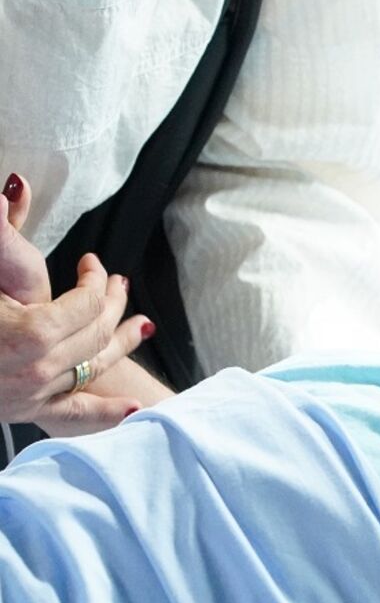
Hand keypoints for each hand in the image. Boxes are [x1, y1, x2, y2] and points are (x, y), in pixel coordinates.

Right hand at [0, 175, 154, 431]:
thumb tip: (14, 186)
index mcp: (31, 333)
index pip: (86, 302)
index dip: (95, 279)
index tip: (92, 263)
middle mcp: (40, 368)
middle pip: (97, 331)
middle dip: (112, 303)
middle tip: (119, 284)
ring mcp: (33, 394)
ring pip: (95, 366)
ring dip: (123, 342)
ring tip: (143, 325)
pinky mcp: (23, 412)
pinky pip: (75, 416)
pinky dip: (107, 413)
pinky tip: (134, 407)